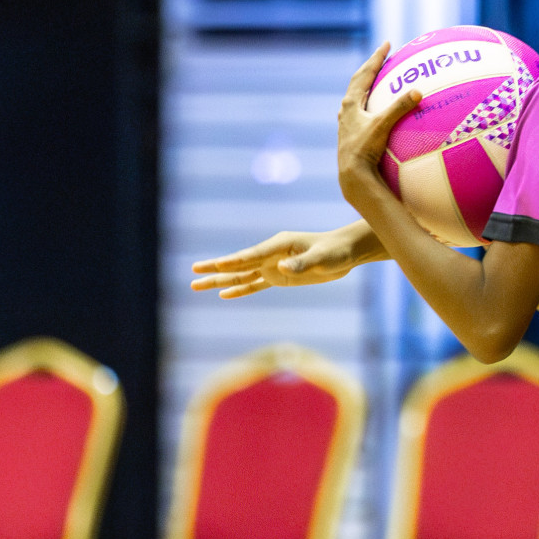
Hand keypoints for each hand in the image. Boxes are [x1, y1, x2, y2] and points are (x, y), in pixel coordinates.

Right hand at [190, 226, 369, 297]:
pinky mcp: (279, 276)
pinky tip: (223, 294)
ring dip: (220, 280)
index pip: (253, 255)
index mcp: (280, 244)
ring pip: (241, 274)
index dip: (235, 261)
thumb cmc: (336, 251)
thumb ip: (302, 263)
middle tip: (193, 271)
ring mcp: (273, 265)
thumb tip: (282, 268)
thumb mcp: (323, 258)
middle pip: (239, 263)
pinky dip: (239, 289)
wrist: (346, 252)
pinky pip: (255, 284)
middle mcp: (272, 254)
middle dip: (216, 268)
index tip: (217, 265)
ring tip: (196, 285)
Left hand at [337, 42, 416, 201]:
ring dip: (366, 85)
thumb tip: (417, 91)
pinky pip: (360, 112)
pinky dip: (369, 104)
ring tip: (377, 79)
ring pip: (356, 97)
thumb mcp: (383, 125)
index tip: (387, 44)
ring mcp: (347, 123)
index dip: (376, 58)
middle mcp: (346, 111)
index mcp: (351, 103)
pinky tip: (376, 111)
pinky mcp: (351, 135)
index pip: (364, 74)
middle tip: (383, 56)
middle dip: (371, 67)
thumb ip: (400, 107)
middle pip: (358, 82)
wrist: (352, 174)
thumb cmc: (365, 149)